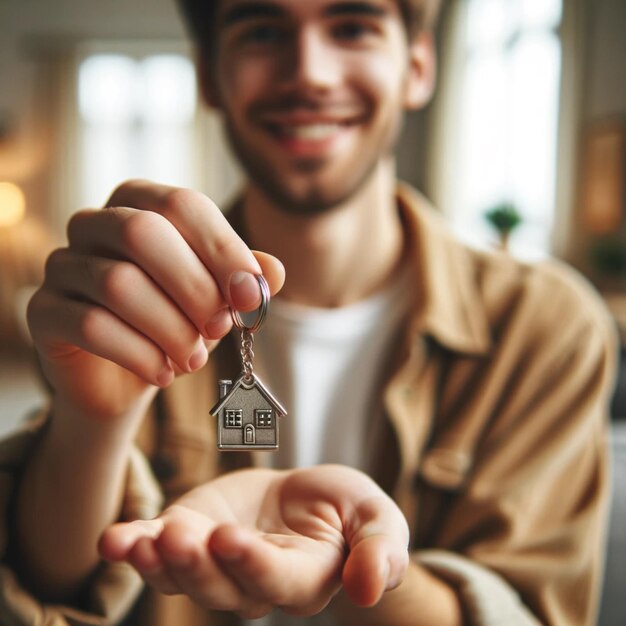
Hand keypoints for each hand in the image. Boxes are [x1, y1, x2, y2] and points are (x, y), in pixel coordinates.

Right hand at [27, 180, 284, 421]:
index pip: (183, 205)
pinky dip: (139, 355)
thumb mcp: (219, 298)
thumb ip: (244, 280)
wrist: (131, 373)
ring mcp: (63, 264)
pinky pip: (90, 325)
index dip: (223, 249)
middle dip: (195, 288)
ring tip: (194, 359)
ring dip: (170, 329)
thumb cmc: (178, 321)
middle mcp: (95, 223)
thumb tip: (273, 271)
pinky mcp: (44, 311)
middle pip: (144, 233)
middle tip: (220, 329)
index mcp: (141, 204)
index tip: (251, 296)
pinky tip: (163, 373)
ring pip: (118, 283)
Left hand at [99, 465, 409, 618]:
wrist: (304, 494)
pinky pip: (157, 551)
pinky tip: (114, 538)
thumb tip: (369, 589)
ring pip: (183, 577)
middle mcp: (253, 584)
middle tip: (180, 535)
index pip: (275, 582)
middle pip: (219, 588)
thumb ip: (379, 550)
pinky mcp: (190, 535)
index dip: (251, 565)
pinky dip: (133, 547)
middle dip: (196, 565)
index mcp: (302, 580)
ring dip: (158, 562)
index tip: (228, 539)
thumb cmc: (345, 507)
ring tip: (136, 541)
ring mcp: (215, 563)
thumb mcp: (376, 518)